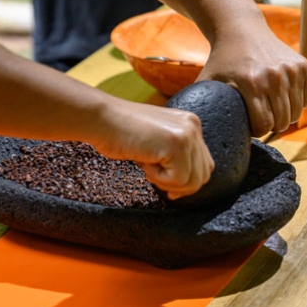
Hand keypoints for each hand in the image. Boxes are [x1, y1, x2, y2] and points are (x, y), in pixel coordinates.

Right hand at [92, 101, 214, 199]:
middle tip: (154, 178)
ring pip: (192, 181)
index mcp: (190, 123)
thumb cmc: (120, 132)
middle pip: (203, 175)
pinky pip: (178, 180)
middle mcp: (193, 126)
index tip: (168, 187)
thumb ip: (176, 155)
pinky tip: (144, 161)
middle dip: (180, 186)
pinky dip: (158, 178)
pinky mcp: (177, 144)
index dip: (187, 182)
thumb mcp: (157, 140)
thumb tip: (188, 186)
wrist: (102, 118)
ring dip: (167, 182)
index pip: (204, 164)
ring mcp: (187, 134)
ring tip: (147, 166)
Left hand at [198, 26, 306, 136]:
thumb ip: (200, 105)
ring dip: (285, 117)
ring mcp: (290, 69)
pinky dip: (297, 103)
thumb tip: (193, 131)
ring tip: (272, 112)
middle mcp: (274, 76)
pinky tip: (283, 100)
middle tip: (262, 122)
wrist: (241, 30)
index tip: (251, 128)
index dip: (257, 131)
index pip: (264, 124)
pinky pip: (306, 98)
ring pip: (296, 112)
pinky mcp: (302, 65)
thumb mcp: (206, 82)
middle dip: (272, 126)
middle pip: (282, 121)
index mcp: (251, 83)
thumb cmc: (222, 60)